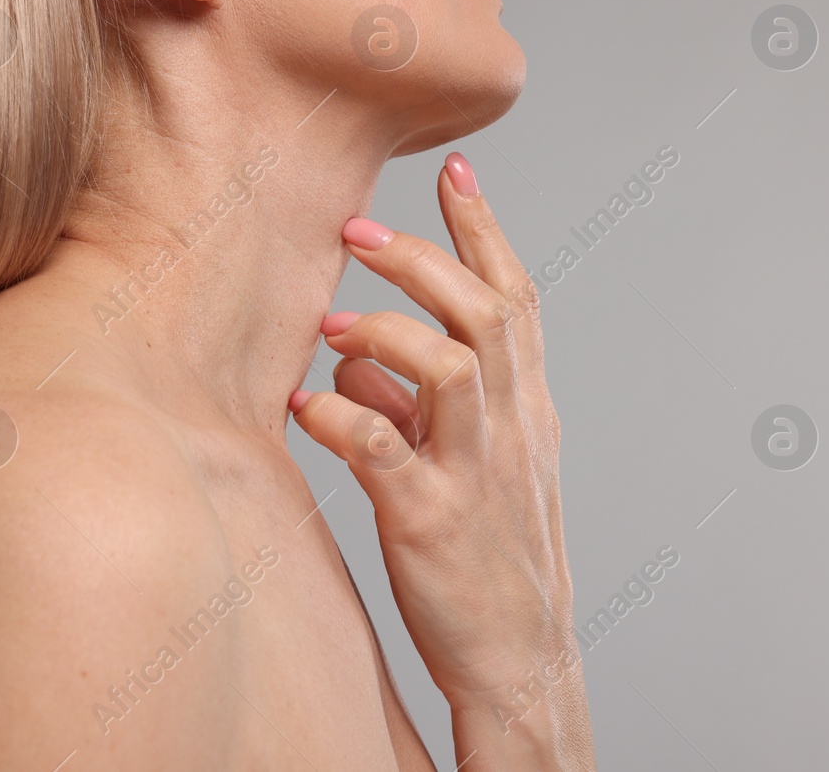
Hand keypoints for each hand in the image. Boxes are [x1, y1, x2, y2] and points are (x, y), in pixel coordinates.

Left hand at [290, 152, 592, 765]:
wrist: (519, 657)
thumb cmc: (488, 551)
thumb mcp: (471, 464)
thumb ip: (415, 402)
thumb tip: (349, 358)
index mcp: (526, 408)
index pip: (517, 296)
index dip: (485, 229)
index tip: (454, 170)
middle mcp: (510, 429)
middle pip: (483, 312)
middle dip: (420, 259)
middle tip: (355, 231)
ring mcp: (473, 474)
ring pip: (450, 368)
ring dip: (383, 332)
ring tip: (331, 329)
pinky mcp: (429, 521)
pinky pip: (383, 450)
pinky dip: (339, 418)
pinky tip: (302, 409)